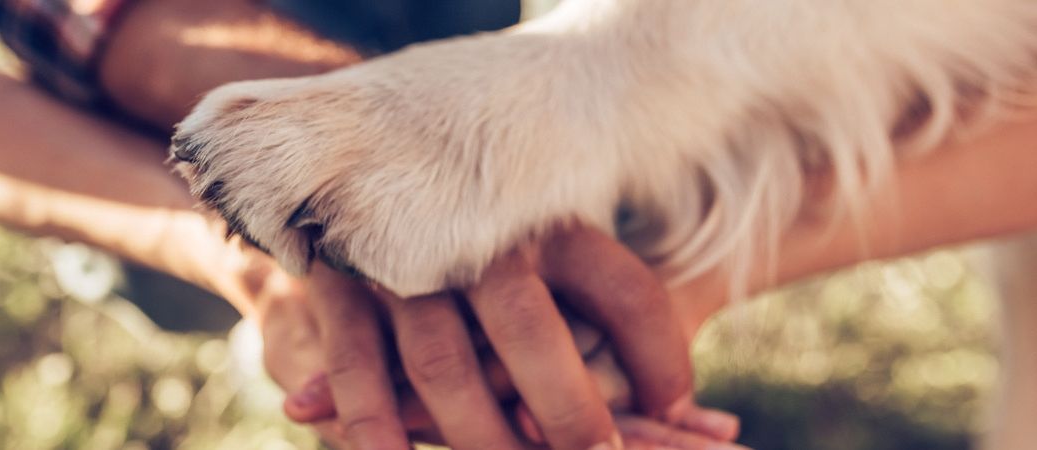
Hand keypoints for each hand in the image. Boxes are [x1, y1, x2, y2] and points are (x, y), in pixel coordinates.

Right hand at [279, 225, 741, 448]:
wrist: (368, 163)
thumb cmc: (495, 237)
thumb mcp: (563, 252)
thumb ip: (622, 326)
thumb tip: (715, 424)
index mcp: (550, 219)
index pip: (625, 290)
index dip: (661, 360)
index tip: (687, 413)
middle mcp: (480, 235)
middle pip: (531, 330)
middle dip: (568, 411)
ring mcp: (407, 259)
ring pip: (444, 364)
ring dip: (478, 436)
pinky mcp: (346, 283)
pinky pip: (359, 363)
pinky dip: (375, 421)